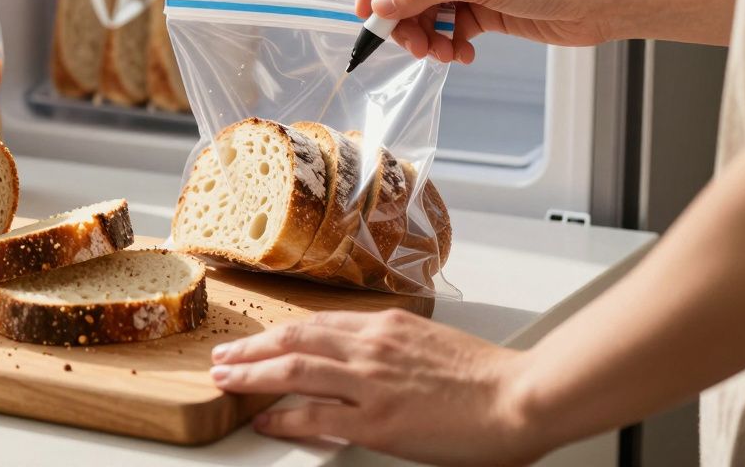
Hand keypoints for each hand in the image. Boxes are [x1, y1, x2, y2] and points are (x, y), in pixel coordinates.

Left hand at [210, 309, 545, 466]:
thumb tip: (371, 361)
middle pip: (295, 338)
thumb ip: (396, 347)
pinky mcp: (377, 419)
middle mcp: (371, 345)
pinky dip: (283, 415)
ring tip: (226, 379)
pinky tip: (264, 420)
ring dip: (252, 373)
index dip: (281, 333)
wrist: (521, 396)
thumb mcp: (431, 344)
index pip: (318, 323)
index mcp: (386, 325)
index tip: (260, 341)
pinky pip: (315, 414)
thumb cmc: (488, 377)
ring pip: (294, 368)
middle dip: (253, 348)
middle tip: (224, 356)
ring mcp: (371, 381)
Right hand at [356, 0, 623, 62]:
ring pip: (427, 11)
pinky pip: (450, 28)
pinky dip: (449, 44)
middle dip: (404, 17)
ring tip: (442, 54)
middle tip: (411, 45)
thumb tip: (382, 3)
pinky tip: (463, 55)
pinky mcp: (485, 7)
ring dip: (427, 36)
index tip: (368, 9)